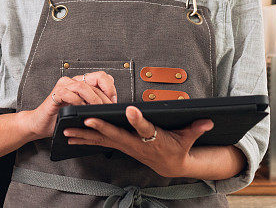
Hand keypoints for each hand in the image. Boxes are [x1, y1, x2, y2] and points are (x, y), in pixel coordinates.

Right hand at [22, 72, 116, 139]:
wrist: (41, 124)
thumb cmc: (61, 118)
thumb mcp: (83, 110)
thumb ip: (95, 104)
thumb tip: (113, 106)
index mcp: (81, 83)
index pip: (101, 76)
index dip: (110, 87)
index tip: (114, 102)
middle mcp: (73, 81)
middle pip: (95, 78)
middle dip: (105, 96)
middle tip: (108, 109)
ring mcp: (63, 86)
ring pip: (83, 86)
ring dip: (93, 99)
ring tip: (97, 110)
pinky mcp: (55, 94)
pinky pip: (68, 94)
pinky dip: (77, 102)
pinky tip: (80, 110)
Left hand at [62, 105, 213, 177]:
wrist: (171, 165)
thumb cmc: (177, 148)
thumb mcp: (188, 138)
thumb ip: (195, 128)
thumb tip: (208, 120)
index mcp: (152, 138)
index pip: (144, 128)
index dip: (137, 120)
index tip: (130, 110)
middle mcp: (135, 143)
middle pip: (116, 134)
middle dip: (101, 128)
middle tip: (85, 120)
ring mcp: (125, 146)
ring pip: (102, 140)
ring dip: (84, 136)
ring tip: (67, 131)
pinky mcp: (119, 146)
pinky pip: (99, 143)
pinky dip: (84, 139)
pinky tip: (70, 137)